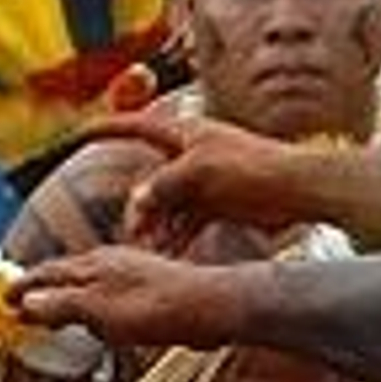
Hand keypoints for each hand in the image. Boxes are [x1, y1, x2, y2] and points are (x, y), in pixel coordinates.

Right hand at [12, 246, 243, 348]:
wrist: (214, 305)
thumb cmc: (156, 308)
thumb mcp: (100, 311)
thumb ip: (62, 306)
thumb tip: (28, 304)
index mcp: (93, 264)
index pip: (47, 272)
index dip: (23, 287)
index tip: (3, 300)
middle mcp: (113, 261)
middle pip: (68, 275)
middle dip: (45, 291)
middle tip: (24, 308)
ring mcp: (136, 272)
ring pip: (93, 284)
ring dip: (73, 299)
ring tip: (59, 317)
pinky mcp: (156, 287)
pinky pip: (116, 296)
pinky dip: (100, 308)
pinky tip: (109, 322)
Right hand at [83, 114, 308, 247]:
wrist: (299, 188)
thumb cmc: (254, 169)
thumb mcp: (201, 172)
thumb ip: (164, 185)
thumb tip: (137, 203)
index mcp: (186, 134)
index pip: (138, 125)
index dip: (108, 128)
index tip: (81, 134)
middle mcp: (192, 155)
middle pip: (150, 179)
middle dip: (138, 207)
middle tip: (133, 234)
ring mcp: (205, 181)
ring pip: (168, 206)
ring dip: (157, 228)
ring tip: (149, 252)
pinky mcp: (219, 204)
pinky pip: (188, 222)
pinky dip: (178, 237)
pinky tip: (168, 256)